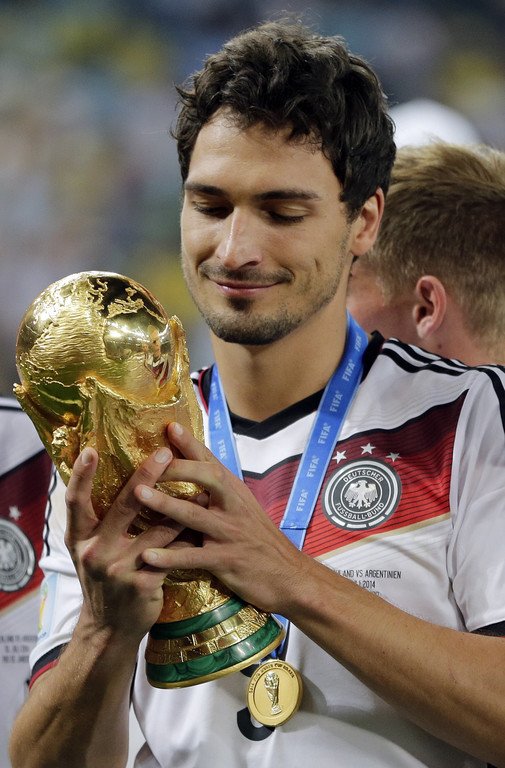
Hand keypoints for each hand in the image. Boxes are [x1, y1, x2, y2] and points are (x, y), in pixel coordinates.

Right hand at [64, 446, 186, 642]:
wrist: (110, 628)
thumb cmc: (103, 579)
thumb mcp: (90, 550)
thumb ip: (98, 520)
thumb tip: (115, 478)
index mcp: (79, 538)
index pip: (76, 501)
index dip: (81, 475)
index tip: (91, 449)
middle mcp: (95, 551)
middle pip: (124, 506)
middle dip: (145, 476)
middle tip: (164, 452)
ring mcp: (119, 569)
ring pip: (157, 528)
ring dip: (181, 506)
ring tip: (201, 485)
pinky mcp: (142, 584)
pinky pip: (172, 553)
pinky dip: (186, 538)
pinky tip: (202, 526)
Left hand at [135, 422, 306, 614]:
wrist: (289, 576)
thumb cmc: (261, 541)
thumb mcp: (245, 510)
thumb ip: (221, 493)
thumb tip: (197, 472)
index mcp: (236, 493)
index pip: (213, 462)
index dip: (192, 444)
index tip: (171, 427)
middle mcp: (234, 507)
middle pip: (208, 478)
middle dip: (177, 468)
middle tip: (149, 462)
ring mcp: (230, 533)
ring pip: (195, 515)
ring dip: (165, 504)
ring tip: (138, 494)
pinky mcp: (227, 561)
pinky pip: (194, 558)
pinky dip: (170, 557)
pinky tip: (147, 555)